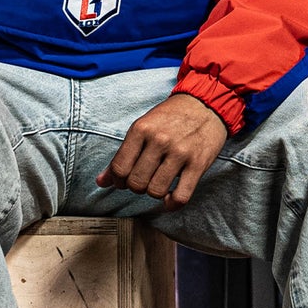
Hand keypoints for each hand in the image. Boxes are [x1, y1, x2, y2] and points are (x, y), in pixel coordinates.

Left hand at [96, 93, 228, 210]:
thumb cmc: (171, 117)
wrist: (206, 104)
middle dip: (136, 187)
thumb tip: (101, 181)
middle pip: (136, 183)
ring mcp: (180, 153)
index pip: (120, 168)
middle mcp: (160, 141)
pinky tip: (170, 198)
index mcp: (141, 129)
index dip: (118, 180)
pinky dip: (172, 203)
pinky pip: (181, 196)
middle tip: (143, 180)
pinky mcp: (198, 164)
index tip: (124, 180)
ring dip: (154, 193)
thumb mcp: (143, 127)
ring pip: (155, 191)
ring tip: (157, 183)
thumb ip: (123, 154)